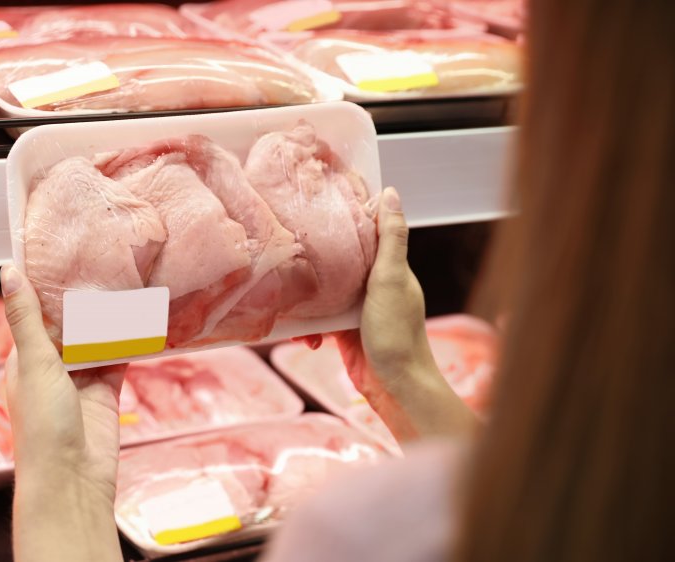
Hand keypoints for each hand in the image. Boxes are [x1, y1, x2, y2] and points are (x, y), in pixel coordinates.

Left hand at [0, 264, 124, 561]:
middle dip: (84, 299)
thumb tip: (9, 272)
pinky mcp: (107, 391)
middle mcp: (51, 367)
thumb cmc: (42, 427)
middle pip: (69, 324)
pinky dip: (129, 340)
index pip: (35, 314)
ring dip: (108, 317)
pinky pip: (119, 357)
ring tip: (126, 280)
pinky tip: (141, 317)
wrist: (72, 480)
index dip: (47, 287)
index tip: (63, 254)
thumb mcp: (33, 364)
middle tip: (105, 259)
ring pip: (96, 338)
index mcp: (24, 359)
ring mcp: (80, 379)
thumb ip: (27, 319)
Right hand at [303, 188, 475, 442]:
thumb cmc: (396, 332)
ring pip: (324, 292)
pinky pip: (318, 321)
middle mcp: (373, 284)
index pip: (367, 232)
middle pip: (340, 261)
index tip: (319, 203)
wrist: (394, 385)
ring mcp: (357, 308)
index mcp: (388, 267)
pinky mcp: (343, 331)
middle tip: (289, 249)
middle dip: (315, 260)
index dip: (346, 217)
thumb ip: (390, 238)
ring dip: (306, 301)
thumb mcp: (391, 278)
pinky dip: (307, 328)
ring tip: (289, 303)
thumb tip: (389, 192)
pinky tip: (303, 337)